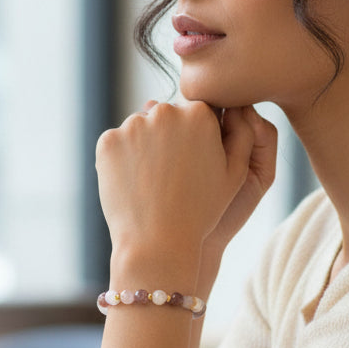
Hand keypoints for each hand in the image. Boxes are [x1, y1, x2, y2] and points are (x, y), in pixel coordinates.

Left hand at [95, 101, 277, 266]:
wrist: (157, 242)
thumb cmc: (201, 210)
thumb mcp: (236, 173)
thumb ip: (240, 132)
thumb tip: (230, 105)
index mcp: (200, 114)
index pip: (195, 111)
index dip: (194, 136)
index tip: (191, 161)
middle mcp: (166, 111)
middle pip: (165, 115)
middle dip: (167, 137)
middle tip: (170, 175)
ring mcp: (133, 125)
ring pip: (139, 129)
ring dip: (143, 146)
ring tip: (153, 182)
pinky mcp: (108, 141)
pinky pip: (117, 143)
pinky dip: (121, 159)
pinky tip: (134, 184)